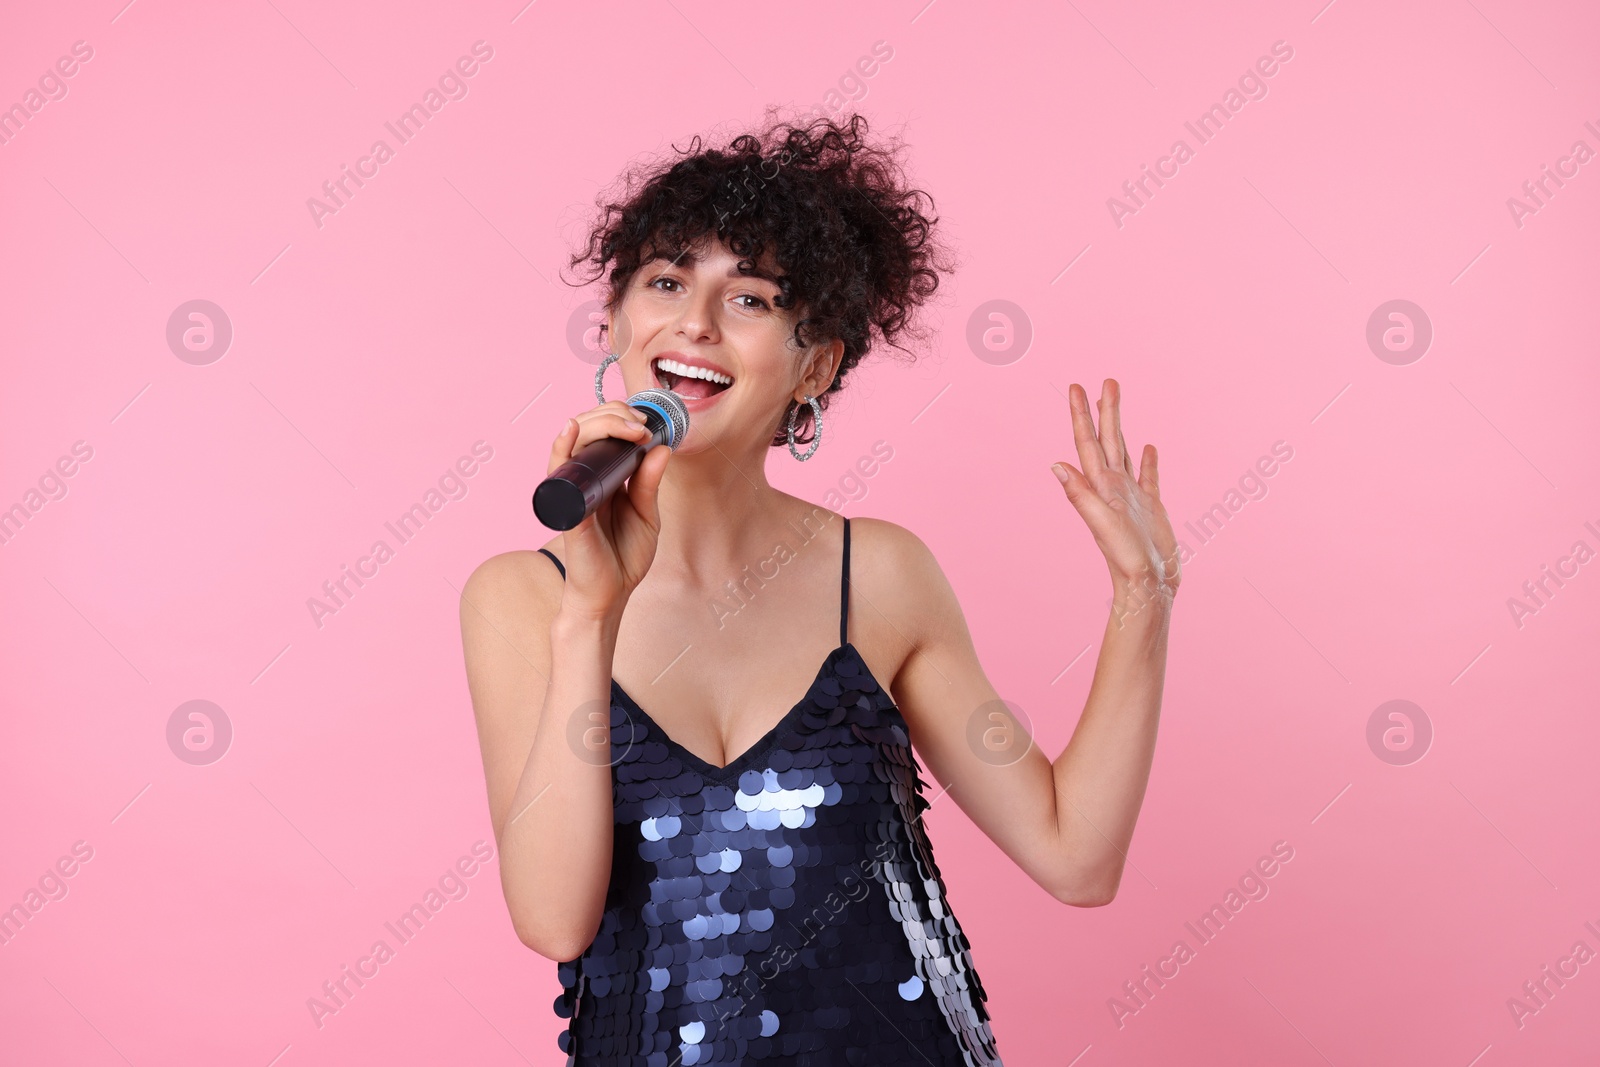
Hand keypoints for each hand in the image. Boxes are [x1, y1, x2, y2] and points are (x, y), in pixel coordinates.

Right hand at [547, 400, 670, 619]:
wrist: (610, 595)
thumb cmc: (623, 556)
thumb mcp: (646, 515)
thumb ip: (649, 483)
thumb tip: (662, 448)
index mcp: (604, 477)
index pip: (603, 432)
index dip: (621, 418)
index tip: (646, 423)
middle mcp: (585, 478)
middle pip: (587, 429)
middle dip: (614, 415)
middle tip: (640, 425)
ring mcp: (573, 490)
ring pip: (573, 441)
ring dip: (598, 423)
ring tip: (626, 426)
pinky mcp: (570, 508)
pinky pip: (558, 473)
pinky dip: (561, 448)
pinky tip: (570, 431)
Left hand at [1051, 380, 1180, 611]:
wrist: (1149, 588)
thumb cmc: (1125, 561)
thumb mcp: (1102, 525)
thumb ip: (1081, 496)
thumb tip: (1055, 465)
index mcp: (1100, 487)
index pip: (1087, 443)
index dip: (1081, 415)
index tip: (1076, 387)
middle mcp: (1113, 488)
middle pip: (1107, 440)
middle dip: (1104, 410)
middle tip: (1106, 380)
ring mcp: (1132, 497)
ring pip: (1125, 451)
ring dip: (1120, 426)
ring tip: (1117, 402)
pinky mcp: (1151, 508)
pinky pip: (1148, 477)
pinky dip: (1148, 461)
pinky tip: (1150, 448)